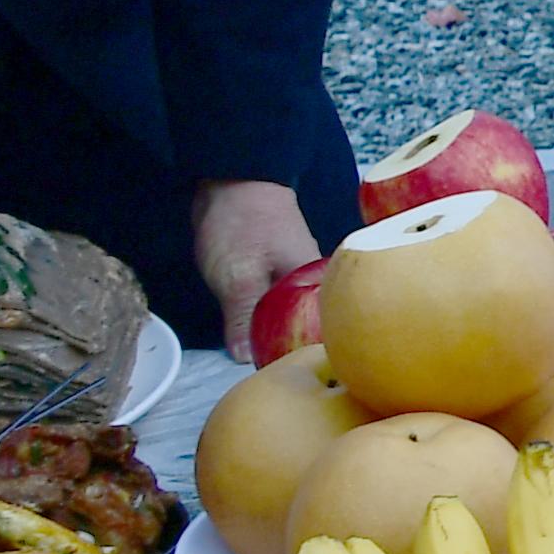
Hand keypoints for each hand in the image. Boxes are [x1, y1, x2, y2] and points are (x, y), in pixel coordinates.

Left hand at [192, 181, 320, 362]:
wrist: (229, 177)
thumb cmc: (242, 222)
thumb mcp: (238, 275)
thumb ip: (243, 317)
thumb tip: (246, 360)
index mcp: (317, 281)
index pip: (324, 328)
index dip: (309, 354)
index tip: (289, 376)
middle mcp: (313, 281)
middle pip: (307, 325)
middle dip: (288, 347)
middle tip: (270, 375)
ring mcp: (294, 277)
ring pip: (289, 316)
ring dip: (273, 333)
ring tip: (260, 360)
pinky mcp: (275, 273)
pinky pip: (275, 305)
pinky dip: (263, 318)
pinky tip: (252, 333)